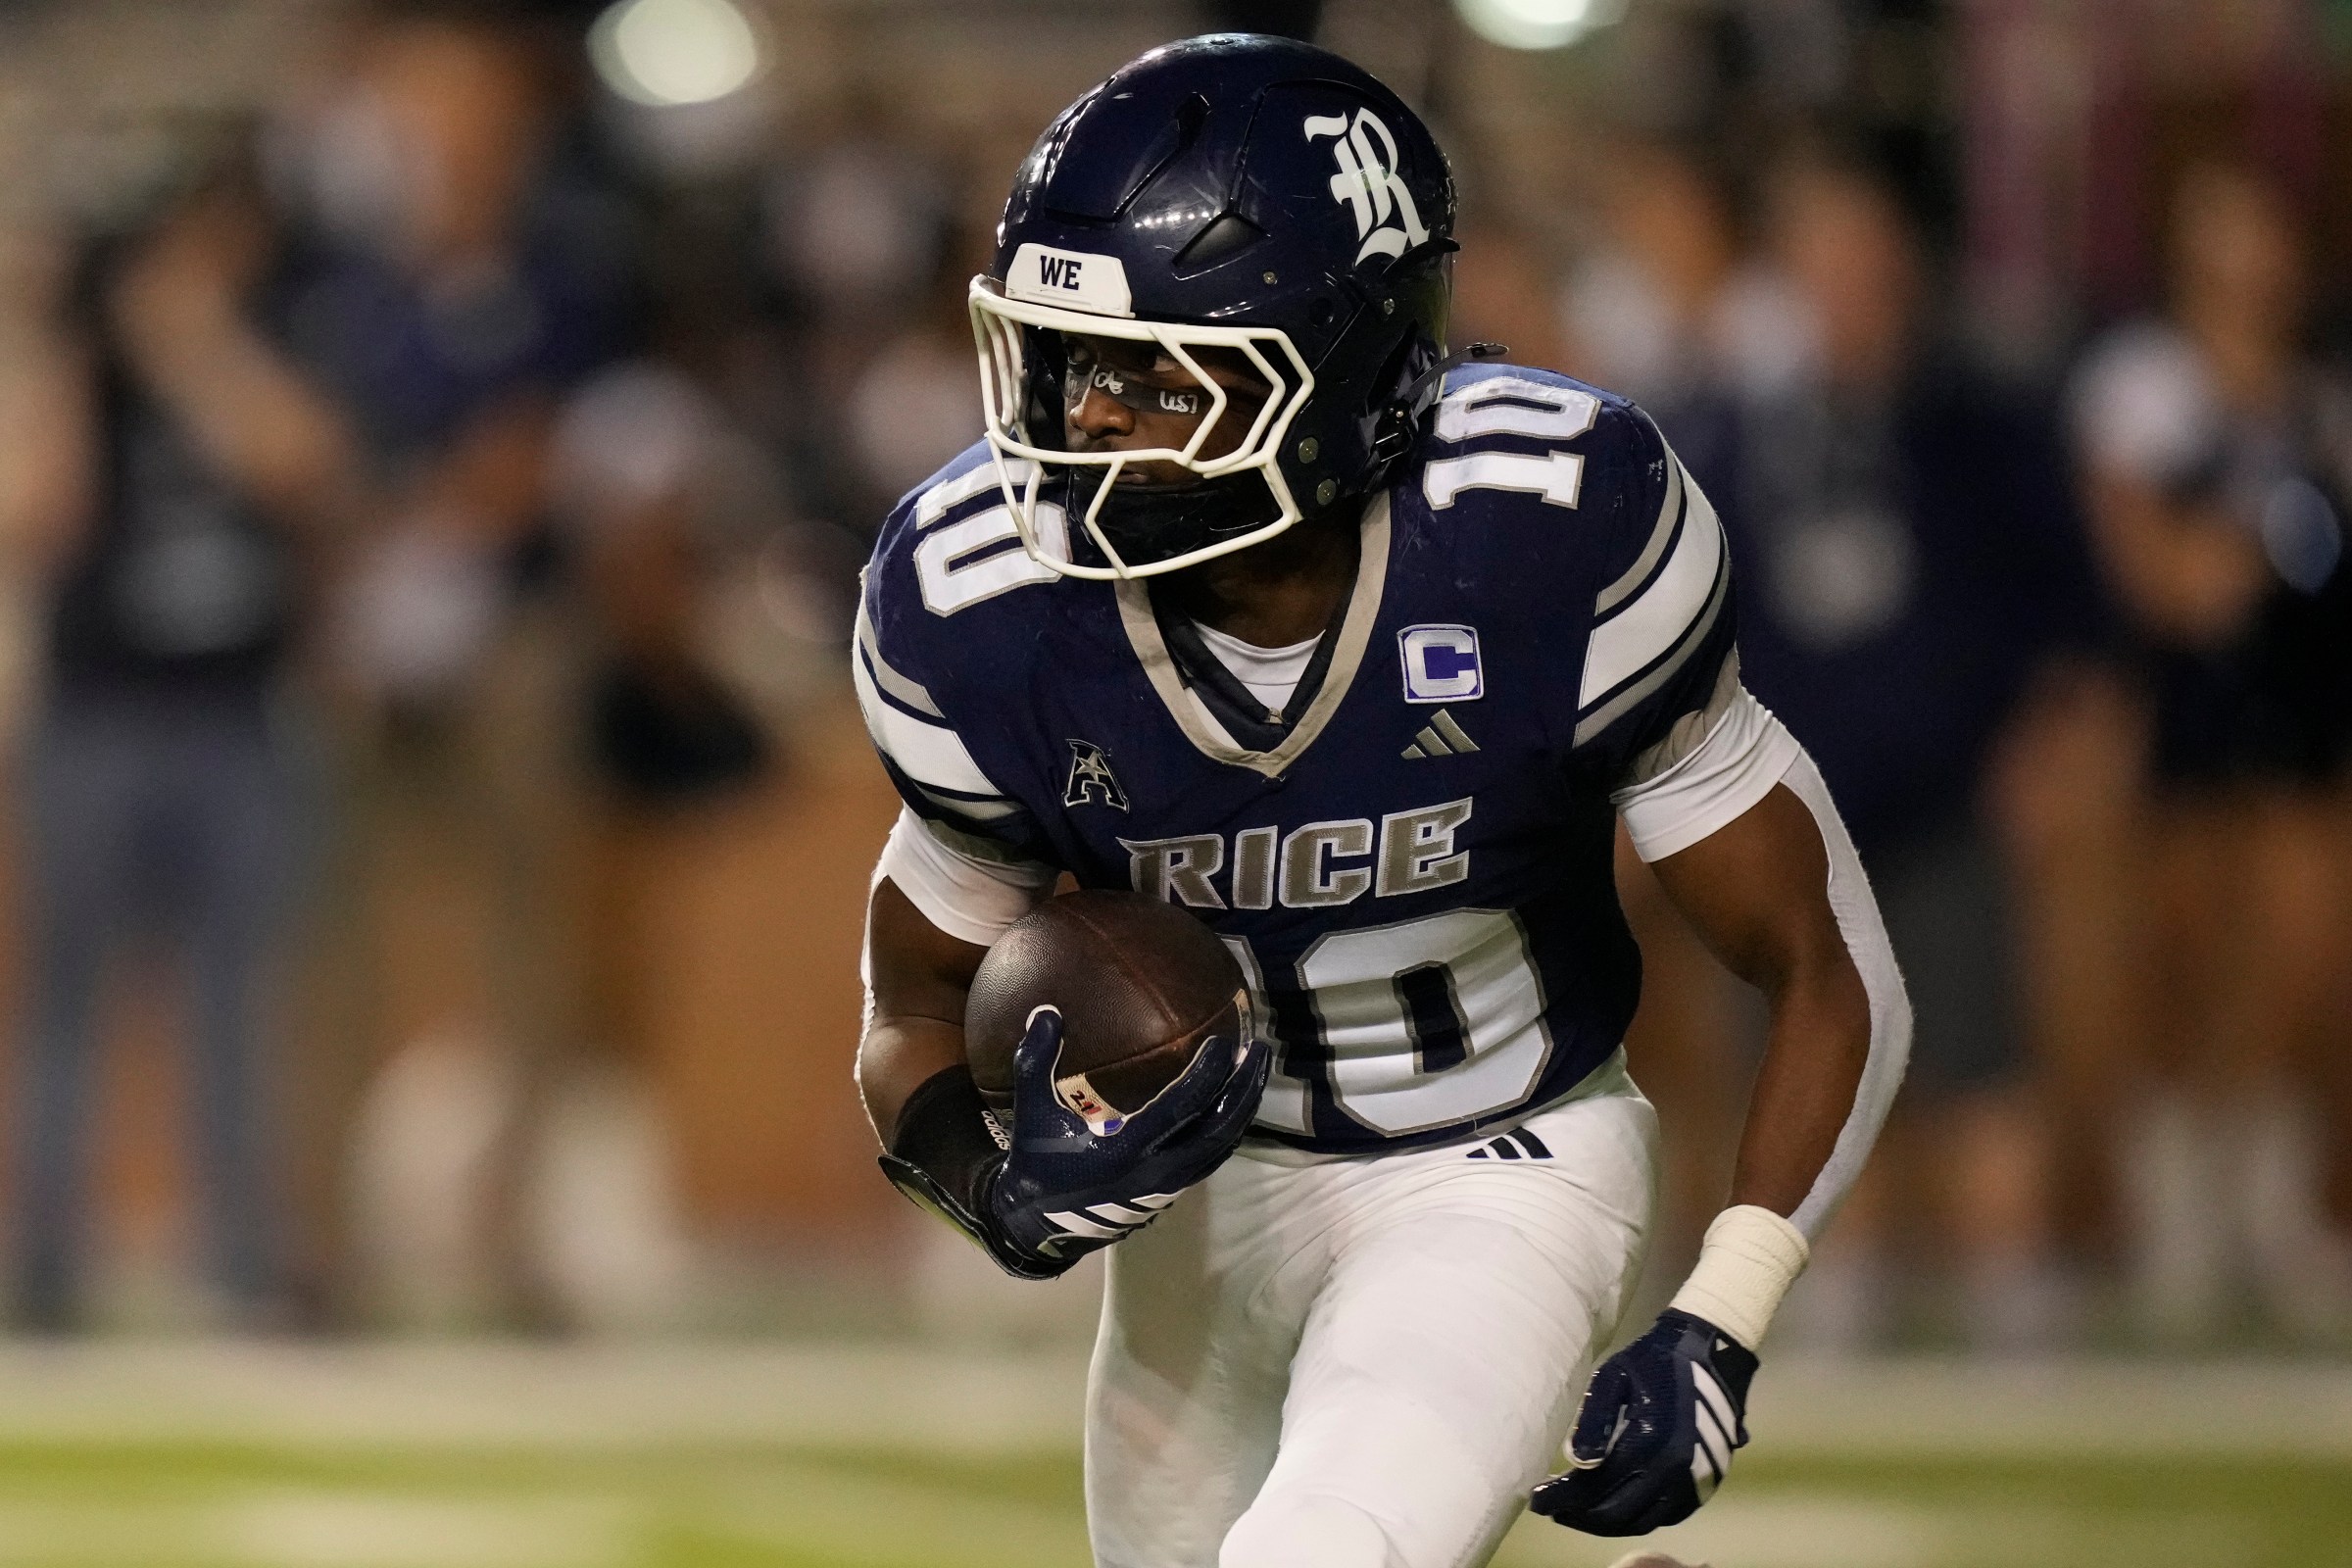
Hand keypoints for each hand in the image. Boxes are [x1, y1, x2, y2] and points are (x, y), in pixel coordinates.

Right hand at [982, 1005, 1269, 1274]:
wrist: (1042, 1223)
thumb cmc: (1038, 1162)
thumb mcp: (1031, 1112)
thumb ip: (1036, 1062)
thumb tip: (1048, 1012)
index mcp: (1126, 1149)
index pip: (1181, 1108)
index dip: (1208, 1074)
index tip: (1225, 1042)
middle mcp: (1158, 1168)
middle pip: (1220, 1127)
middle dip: (1245, 1087)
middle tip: (1261, 1049)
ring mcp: (1170, 1183)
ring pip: (1223, 1145)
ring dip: (1244, 1106)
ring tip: (1255, 1070)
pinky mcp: (1173, 1189)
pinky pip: (1214, 1156)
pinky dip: (1231, 1129)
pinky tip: (1235, 1105)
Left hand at [1529, 1310, 1757, 1536]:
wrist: (1712, 1355)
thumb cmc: (1654, 1361)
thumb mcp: (1613, 1377)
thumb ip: (1593, 1421)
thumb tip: (1575, 1463)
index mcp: (1648, 1443)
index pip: (1594, 1487)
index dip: (1562, 1499)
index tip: (1537, 1502)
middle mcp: (1673, 1471)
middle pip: (1616, 1513)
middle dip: (1579, 1516)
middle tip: (1554, 1510)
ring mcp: (1693, 1483)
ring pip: (1642, 1522)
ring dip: (1607, 1523)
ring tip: (1578, 1513)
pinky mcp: (1707, 1485)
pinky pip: (1666, 1516)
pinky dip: (1637, 1518)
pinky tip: (1617, 1507)